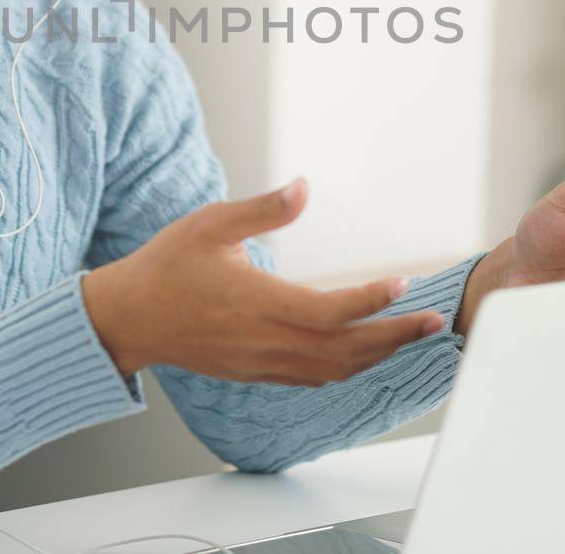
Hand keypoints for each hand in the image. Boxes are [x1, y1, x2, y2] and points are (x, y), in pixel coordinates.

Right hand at [82, 180, 445, 386]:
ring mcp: (261, 362)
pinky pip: (312, 378)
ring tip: (413, 336)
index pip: (327, 312)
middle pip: (344, 351)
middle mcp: (264, 340)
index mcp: (256, 302)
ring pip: (332, 370)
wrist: (130, 318)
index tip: (403, 284)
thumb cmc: (168, 265)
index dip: (369, 302)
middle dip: (394, 337)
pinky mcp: (256, 373)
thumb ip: (263, 209)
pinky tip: (367, 354)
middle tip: (435, 321)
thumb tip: (304, 186)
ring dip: (377, 356)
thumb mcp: (211, 222)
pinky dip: (347, 368)